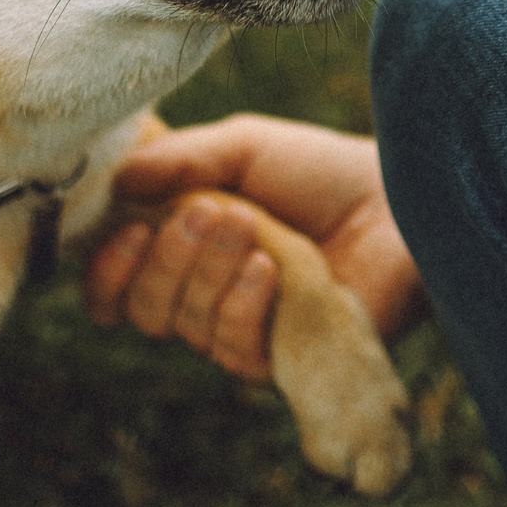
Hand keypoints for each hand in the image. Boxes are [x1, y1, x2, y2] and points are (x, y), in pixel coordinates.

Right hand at [85, 114, 423, 382]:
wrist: (397, 199)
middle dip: (165, 261)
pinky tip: (270, 267)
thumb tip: (117, 181)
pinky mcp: (285, 360)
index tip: (130, 231)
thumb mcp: (242, 147)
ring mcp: (245, 333)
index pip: (117, 288)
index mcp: (183, 252)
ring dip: (208, 273)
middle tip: (206, 212)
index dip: (109, 270)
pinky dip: (242, 305)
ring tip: (248, 225)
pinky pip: (235, 350)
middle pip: (144, 311)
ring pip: (187, 328)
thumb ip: (180, 160)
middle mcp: (205, 299)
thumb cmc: (319, 171)